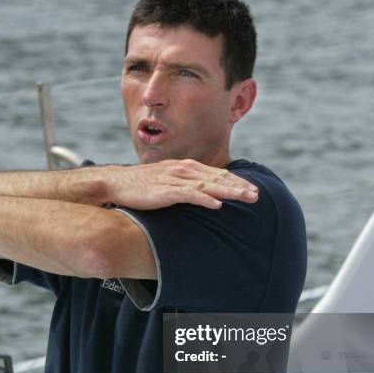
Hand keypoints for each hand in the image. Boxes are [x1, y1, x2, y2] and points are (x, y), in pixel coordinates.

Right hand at [104, 159, 258, 209]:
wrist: (117, 182)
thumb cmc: (141, 184)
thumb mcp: (167, 181)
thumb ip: (184, 185)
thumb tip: (200, 194)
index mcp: (186, 167)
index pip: (216, 174)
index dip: (236, 181)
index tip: (252, 189)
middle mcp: (183, 170)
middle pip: (217, 178)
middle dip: (238, 186)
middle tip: (257, 195)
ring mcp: (174, 179)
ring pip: (208, 185)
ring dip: (229, 192)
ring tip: (245, 198)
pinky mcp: (165, 191)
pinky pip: (188, 195)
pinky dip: (204, 199)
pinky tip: (217, 205)